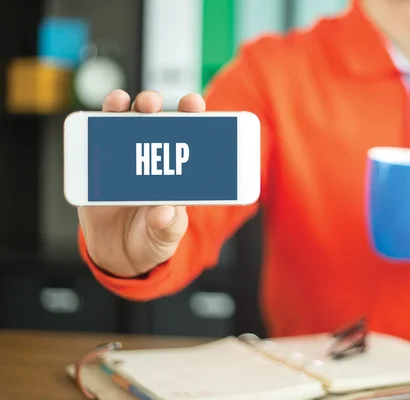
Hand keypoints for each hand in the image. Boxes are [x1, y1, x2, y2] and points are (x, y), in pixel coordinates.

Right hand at [77, 90, 205, 277]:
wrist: (119, 256)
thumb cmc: (151, 239)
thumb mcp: (165, 238)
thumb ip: (168, 226)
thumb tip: (164, 212)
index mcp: (176, 171)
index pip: (187, 136)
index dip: (191, 115)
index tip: (192, 103)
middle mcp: (151, 158)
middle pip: (153, 122)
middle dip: (153, 104)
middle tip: (152, 102)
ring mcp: (124, 160)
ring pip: (123, 124)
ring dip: (123, 108)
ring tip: (123, 103)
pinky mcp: (99, 169)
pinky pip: (96, 143)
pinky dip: (97, 126)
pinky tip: (98, 119)